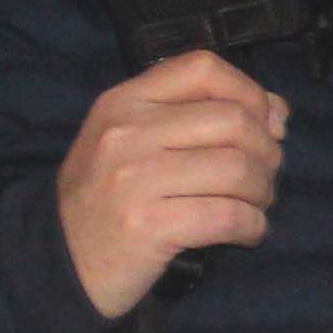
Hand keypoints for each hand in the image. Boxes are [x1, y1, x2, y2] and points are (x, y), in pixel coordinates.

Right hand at [54, 49, 289, 319]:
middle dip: (266, 151)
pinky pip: (229, 216)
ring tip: (256, 205)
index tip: (268, 123)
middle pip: (232, 120)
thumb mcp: (130, 142)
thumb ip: (193, 117)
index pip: (202, 68)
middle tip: (264, 177)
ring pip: (238, 168)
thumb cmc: (104, 200)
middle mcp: (128, 132)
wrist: (56, 264)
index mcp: (123, 101)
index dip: (250, 91)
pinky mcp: (150, 225)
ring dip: (263, 191)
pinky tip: (248, 232)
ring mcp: (136, 178)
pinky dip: (253, 226)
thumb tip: (276, 112)